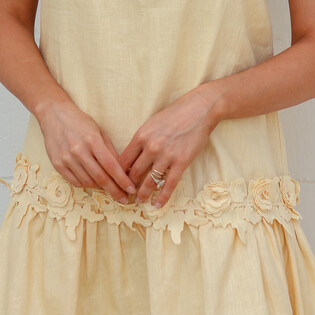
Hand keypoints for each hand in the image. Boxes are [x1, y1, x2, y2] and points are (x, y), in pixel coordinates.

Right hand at [37, 96, 136, 203]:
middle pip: (100, 178)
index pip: (111, 166)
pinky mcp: (57, 164)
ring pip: (88, 182)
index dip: (122, 180)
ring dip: (101, 188)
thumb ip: (110, 150)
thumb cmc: (80, 122)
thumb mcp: (99, 132)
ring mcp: (66, 159)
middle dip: (115, 191)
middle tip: (124, 199)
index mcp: (92, 141)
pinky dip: (86, 185)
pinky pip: (75, 182)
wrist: (54, 115)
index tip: (131, 189)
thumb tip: (123, 170)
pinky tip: (93, 183)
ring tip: (110, 188)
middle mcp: (78, 151)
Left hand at [118, 86, 219, 207]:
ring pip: (149, 181)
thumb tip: (131, 156)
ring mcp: (166, 155)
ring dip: (142, 194)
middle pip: (133, 173)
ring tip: (139, 201)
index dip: (117, 174)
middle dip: (128, 186)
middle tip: (125, 195)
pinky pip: (169, 184)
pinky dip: (162, 197)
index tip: (116, 182)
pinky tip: (157, 205)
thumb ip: (141, 140)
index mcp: (140, 136)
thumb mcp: (151, 123)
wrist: (198, 109)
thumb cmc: (174, 115)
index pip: (123, 161)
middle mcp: (151, 147)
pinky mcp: (181, 162)